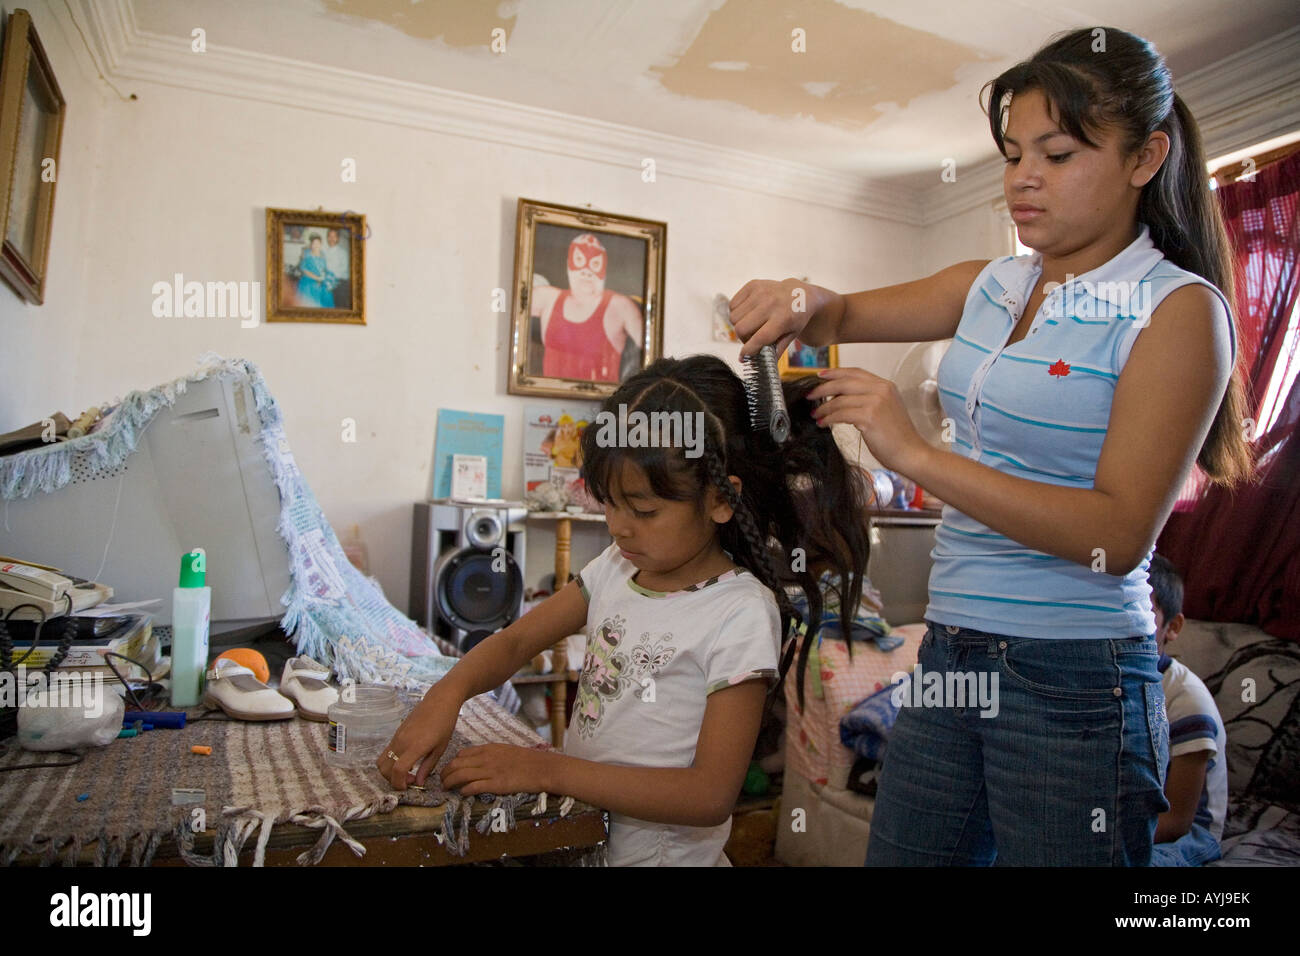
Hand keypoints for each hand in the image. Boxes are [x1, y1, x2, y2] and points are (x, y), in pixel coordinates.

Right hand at [375, 693, 458, 790]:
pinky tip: (407, 760)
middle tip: (410, 780)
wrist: (440, 700)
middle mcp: (402, 742)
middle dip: (393, 780)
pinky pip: (387, 752)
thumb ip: (428, 767)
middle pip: (384, 769)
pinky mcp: (396, 733)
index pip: (398, 770)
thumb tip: (418, 783)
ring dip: (390, 771)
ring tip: (407, 771)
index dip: (399, 784)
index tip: (408, 787)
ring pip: (382, 761)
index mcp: (415, 746)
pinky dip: (391, 762)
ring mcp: (397, 736)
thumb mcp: (441, 748)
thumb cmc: (445, 723)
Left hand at [440, 743, 557, 796]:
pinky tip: (462, 793)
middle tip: (441, 781)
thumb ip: (490, 755)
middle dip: (445, 773)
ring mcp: (490, 771)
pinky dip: (464, 790)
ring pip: (461, 775)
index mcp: (488, 749)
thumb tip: (476, 761)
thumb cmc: (526, 760)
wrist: (542, 767)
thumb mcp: (505, 751)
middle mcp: (486, 758)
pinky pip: (473, 786)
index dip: (451, 763)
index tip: (448, 771)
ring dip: (450, 782)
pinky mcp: (496, 784)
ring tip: (445, 788)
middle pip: (456, 764)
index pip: (461, 754)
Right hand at [729, 278, 828, 359]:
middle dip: (743, 338)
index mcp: (783, 318)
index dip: (748, 350)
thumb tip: (760, 364)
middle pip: (741, 328)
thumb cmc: (796, 318)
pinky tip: (748, 313)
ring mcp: (760, 292)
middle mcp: (771, 303)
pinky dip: (737, 312)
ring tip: (751, 325)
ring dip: (739, 325)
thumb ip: (776, 350)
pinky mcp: (752, 285)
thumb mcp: (791, 336)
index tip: (743, 357)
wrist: (800, 294)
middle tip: (751, 338)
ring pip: (733, 317)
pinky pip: (732, 304)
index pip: (759, 337)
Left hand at [807, 367, 931, 475]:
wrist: (911, 453)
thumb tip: (839, 397)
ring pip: (840, 399)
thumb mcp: (885, 409)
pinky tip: (823, 423)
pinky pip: (840, 414)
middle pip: (844, 382)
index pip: (855, 372)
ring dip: (823, 407)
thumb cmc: (897, 437)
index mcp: (886, 386)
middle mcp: (881, 390)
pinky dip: (828, 418)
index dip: (836, 372)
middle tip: (810, 395)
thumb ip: (867, 399)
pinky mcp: (870, 416)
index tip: (820, 375)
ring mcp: (876, 402)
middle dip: (823, 388)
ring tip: (815, 414)